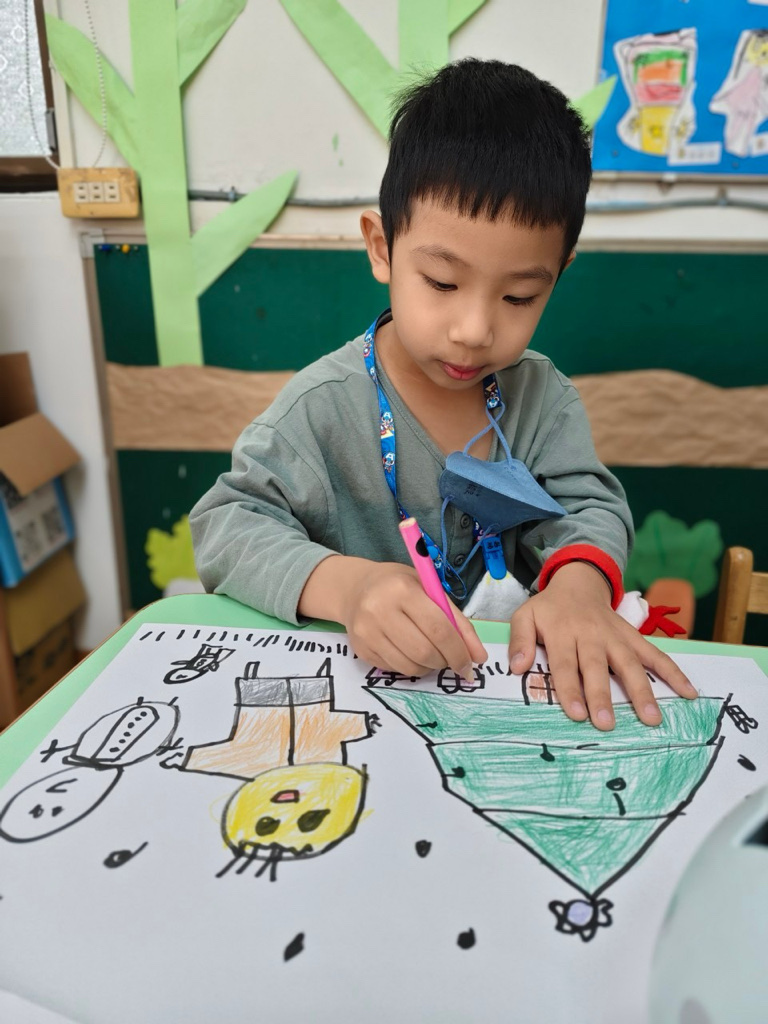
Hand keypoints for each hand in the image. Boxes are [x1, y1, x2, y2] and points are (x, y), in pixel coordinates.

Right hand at [299, 555, 486, 678]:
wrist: (355, 589)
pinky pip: (394, 670)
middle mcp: (380, 610)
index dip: (458, 651)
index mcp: (403, 590)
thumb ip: (457, 621)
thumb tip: (479, 657)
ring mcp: (366, 631)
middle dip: (445, 662)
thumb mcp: (430, 591)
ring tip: (432, 655)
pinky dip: (411, 667)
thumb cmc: (399, 586)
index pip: (438, 629)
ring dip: (429, 668)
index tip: (470, 664)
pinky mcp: (360, 649)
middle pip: (424, 652)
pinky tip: (411, 653)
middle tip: (451, 659)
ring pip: (409, 666)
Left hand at [508, 562, 696, 729]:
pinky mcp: (633, 637)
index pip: (565, 664)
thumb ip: (519, 640)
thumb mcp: (525, 616)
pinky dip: (674, 672)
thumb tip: (516, 668)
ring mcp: (616, 636)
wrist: (578, 582)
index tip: (576, 715)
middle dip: (602, 696)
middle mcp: (591, 635)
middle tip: (608, 724)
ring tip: (652, 718)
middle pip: (597, 667)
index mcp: (562, 632)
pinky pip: (656, 654)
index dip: (570, 689)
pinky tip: (689, 692)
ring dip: (642, 690)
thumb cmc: (549, 609)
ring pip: (630, 663)